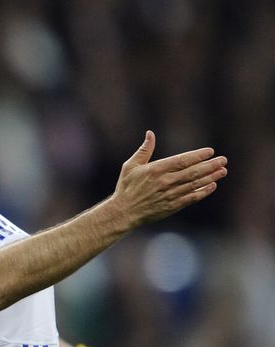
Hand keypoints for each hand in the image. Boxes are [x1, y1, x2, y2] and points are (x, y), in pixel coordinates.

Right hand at [112, 130, 227, 227]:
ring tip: (222, 171)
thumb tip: (150, 133)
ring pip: (195, 184)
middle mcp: (165, 182)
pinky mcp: (172, 206)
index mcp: (156, 170)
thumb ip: (144, 150)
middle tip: (223, 160)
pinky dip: (203, 192)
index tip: (210, 151)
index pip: (182, 160)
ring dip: (211, 177)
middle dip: (210, 165)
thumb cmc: (126, 188)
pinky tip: (212, 186)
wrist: (123, 212)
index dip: (198, 156)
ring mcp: (170, 195)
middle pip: (193, 172)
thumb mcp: (130, 166)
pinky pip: (191, 198)